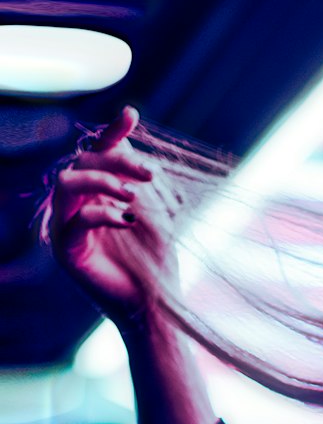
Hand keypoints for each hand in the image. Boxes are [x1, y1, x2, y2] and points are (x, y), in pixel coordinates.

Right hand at [47, 106, 175, 331]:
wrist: (154, 307)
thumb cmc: (155, 265)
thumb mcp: (153, 215)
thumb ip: (138, 182)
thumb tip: (128, 144)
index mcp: (96, 197)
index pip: (98, 156)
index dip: (112, 133)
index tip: (132, 115)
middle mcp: (76, 208)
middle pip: (81, 163)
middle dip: (115, 163)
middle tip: (148, 177)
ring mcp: (66, 229)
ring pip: (67, 184)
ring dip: (101, 182)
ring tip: (132, 196)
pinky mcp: (66, 253)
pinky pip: (73, 220)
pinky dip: (101, 214)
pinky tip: (127, 221)